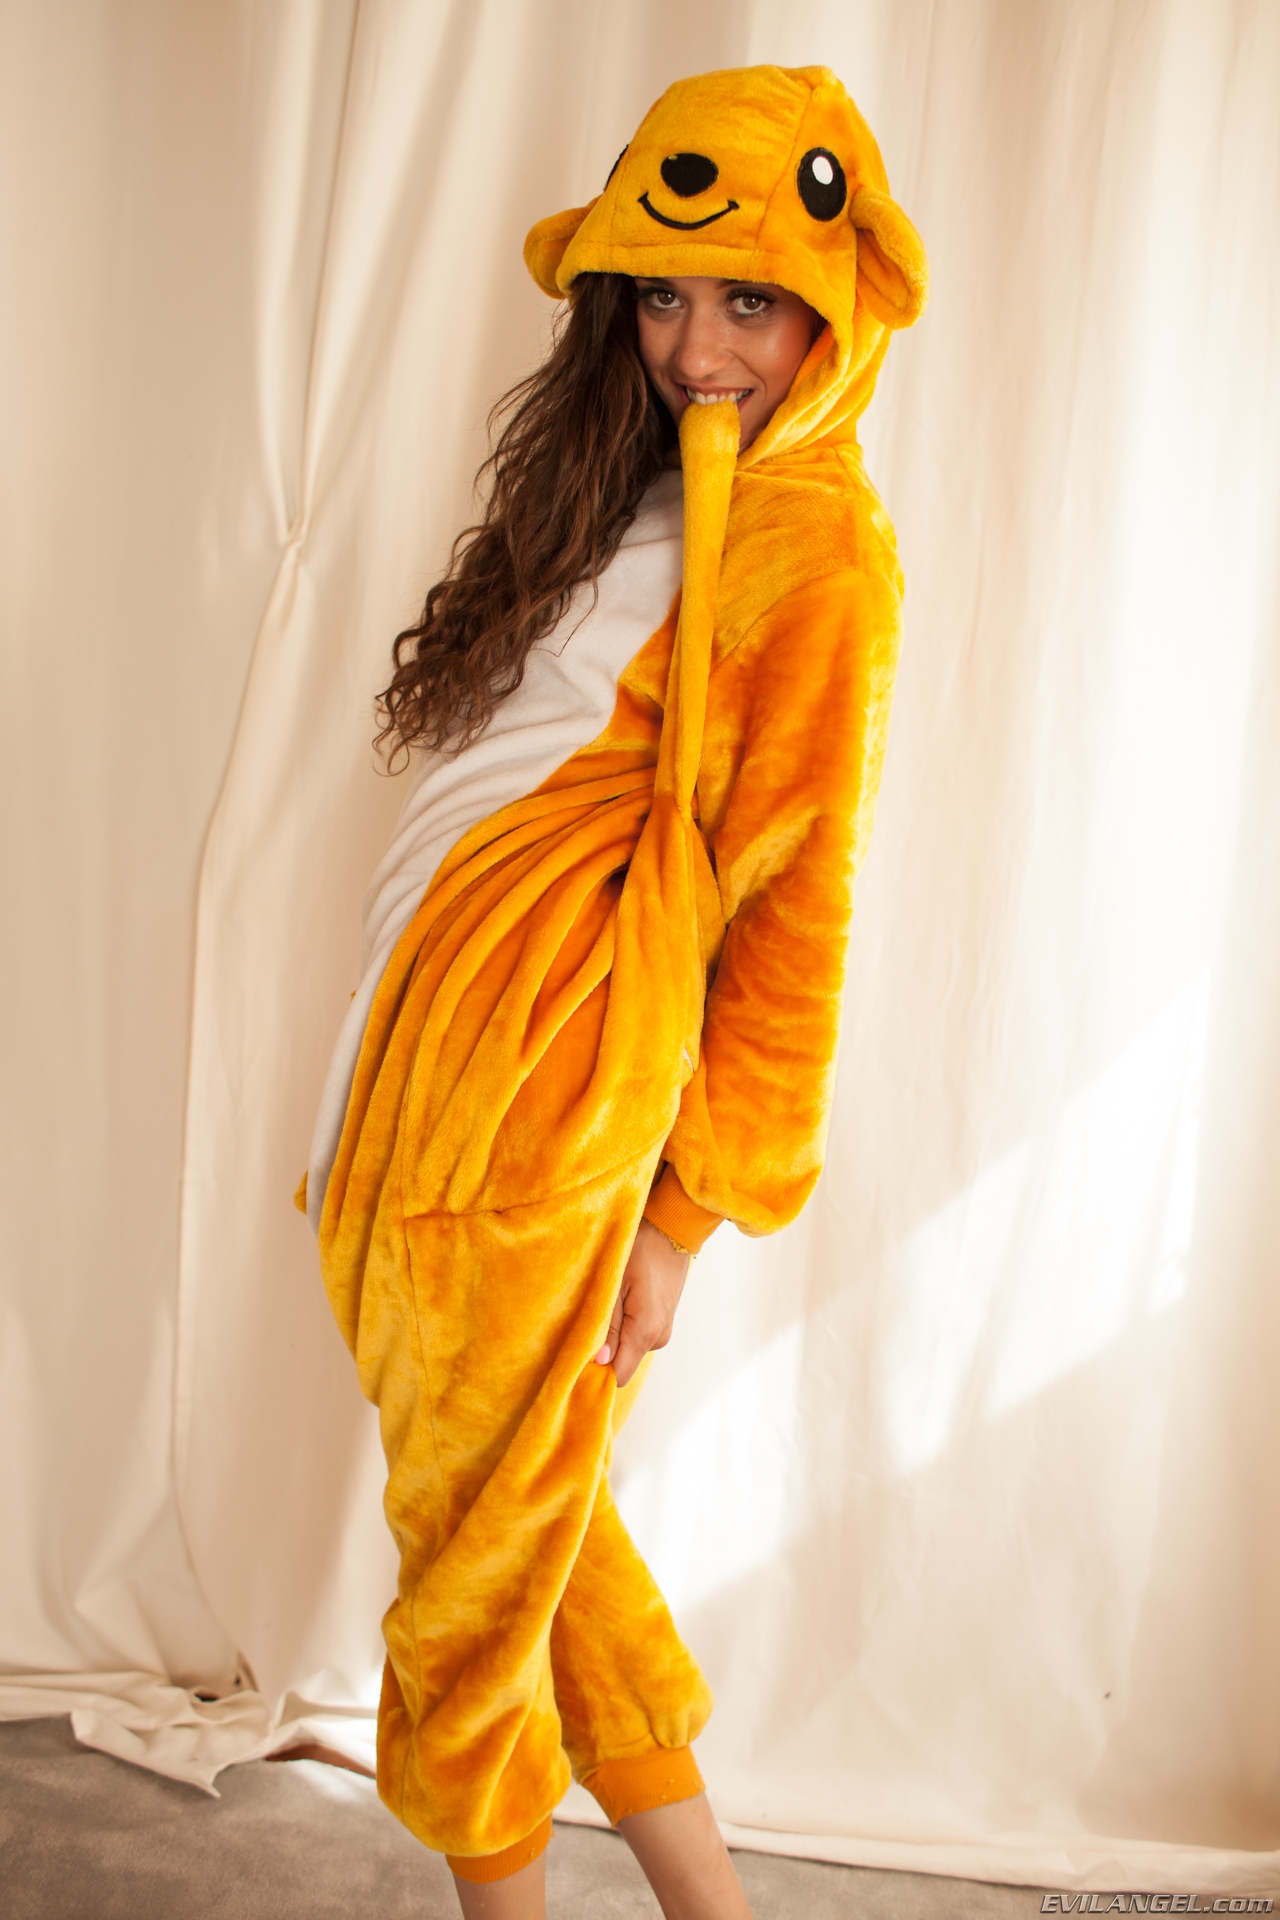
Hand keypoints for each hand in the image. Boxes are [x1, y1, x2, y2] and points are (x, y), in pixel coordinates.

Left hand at [595, 1219, 689, 1389]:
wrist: (672, 1228)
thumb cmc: (641, 1248)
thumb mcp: (616, 1283)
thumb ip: (608, 1325)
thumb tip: (599, 1361)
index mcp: (646, 1331)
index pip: (619, 1375)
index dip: (597, 1371)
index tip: (578, 1354)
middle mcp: (658, 1336)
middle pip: (622, 1361)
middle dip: (603, 1348)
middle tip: (588, 1316)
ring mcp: (663, 1328)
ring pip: (629, 1347)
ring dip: (614, 1333)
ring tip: (606, 1302)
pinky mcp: (663, 1319)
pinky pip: (638, 1334)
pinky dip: (625, 1324)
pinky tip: (619, 1300)